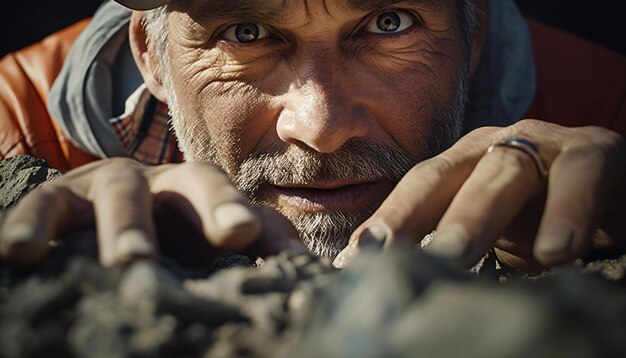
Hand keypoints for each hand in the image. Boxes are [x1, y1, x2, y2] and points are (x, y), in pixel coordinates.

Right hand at [0, 158, 304, 265]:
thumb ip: (265, 242)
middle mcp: (157, 180)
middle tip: (193, 247)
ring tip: (127, 261)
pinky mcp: (60, 200)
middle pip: (176, 184)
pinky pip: (42, 207)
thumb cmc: (178, 226)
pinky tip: (18, 253)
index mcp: (197, 188)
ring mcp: (107, 186)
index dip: (231, 208)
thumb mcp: (218, 231)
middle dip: (198, 210)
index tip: (241, 234)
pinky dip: (29, 226)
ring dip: (121, 226)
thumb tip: (311, 271)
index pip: (220, 190)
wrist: (117, 209)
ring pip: (117, 195)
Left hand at [338, 119, 625, 271]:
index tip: (354, 260)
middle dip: (411, 218)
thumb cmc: (540, 220)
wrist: (608, 196)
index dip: (386, 221)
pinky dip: (567, 211)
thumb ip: (453, 249)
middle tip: (386, 258)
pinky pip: (578, 174)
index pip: (414, 190)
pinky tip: (555, 251)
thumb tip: (406, 284)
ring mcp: (539, 143)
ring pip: (501, 173)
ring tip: (452, 256)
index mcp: (459, 167)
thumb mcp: (491, 238)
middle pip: (441, 177)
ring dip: (474, 216)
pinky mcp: (592, 152)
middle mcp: (490, 148)